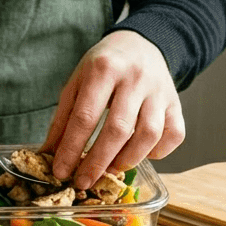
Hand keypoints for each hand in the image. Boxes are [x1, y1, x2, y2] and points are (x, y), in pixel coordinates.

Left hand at [40, 30, 185, 188]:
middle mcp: (135, 78)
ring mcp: (159, 91)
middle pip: (118, 129)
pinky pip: (174, 135)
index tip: (61, 172)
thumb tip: (49, 155)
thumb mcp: (77, 82)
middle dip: (98, 162)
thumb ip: (64, 117)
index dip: (71, 149)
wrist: (140, 43)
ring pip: (149, 134)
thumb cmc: (104, 67)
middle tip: (84, 182)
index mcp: (103, 69)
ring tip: (111, 170)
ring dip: (128, 159)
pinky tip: (141, 154)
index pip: (85, 116)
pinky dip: (158, 152)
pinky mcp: (176, 103)